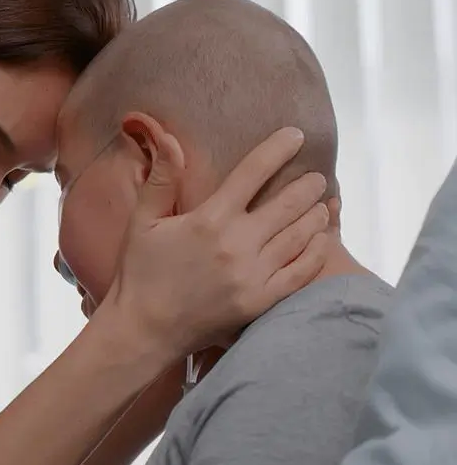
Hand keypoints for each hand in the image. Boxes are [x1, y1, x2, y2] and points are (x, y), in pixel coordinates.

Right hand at [102, 127, 330, 357]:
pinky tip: (323, 239)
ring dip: (316, 214)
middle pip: (288, 203)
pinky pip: (302, 271)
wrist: (144, 328)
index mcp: (209, 219)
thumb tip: (170, 139)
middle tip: (316, 176)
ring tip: (323, 203)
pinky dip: (318, 251)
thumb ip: (161, 179)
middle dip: (307, 184)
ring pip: (300, 235)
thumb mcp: (142, 221)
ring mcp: (253, 275)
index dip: (278, 149)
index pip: (253, 173)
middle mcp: (237, 244)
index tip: (295, 135)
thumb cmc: (140, 272)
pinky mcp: (261, 300)